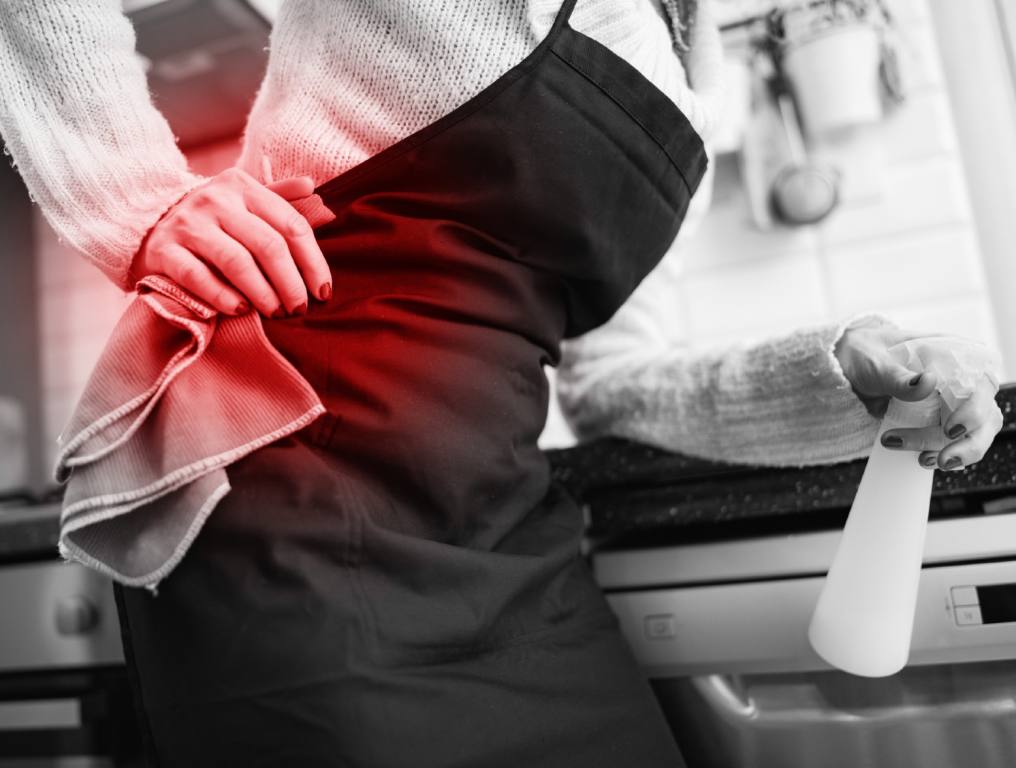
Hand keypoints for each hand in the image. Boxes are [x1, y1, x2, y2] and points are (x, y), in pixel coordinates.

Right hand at [128, 168, 330, 317]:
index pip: (291, 224)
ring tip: (275, 313)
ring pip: (236, 262)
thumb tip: (315, 189)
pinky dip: (223, 297)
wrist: (147, 222)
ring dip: (262, 293)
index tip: (323, 292)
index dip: (313, 262)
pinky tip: (240, 311)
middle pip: (267, 245)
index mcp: (243, 187)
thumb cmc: (213, 220)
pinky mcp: (164, 250)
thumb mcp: (243, 200)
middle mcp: (215, 200)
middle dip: (290, 283)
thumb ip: (280, 198)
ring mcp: (188, 224)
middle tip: (299, 309)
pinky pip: (198, 277)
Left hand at [835, 318, 1002, 470]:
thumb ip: (900, 377)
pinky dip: (942, 454)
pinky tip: (922, 459)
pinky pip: (953, 443)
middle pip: (985, 415)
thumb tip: (928, 382)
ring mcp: (951, 404)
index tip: (950, 429)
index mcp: (952, 357)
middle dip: (969, 442)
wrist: (847, 366)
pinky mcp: (938, 422)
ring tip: (923, 460)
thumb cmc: (866, 355)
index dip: (974, 410)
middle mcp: (959, 382)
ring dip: (957, 453)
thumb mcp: (877, 364)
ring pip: (974, 433)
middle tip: (941, 459)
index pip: (981, 384)